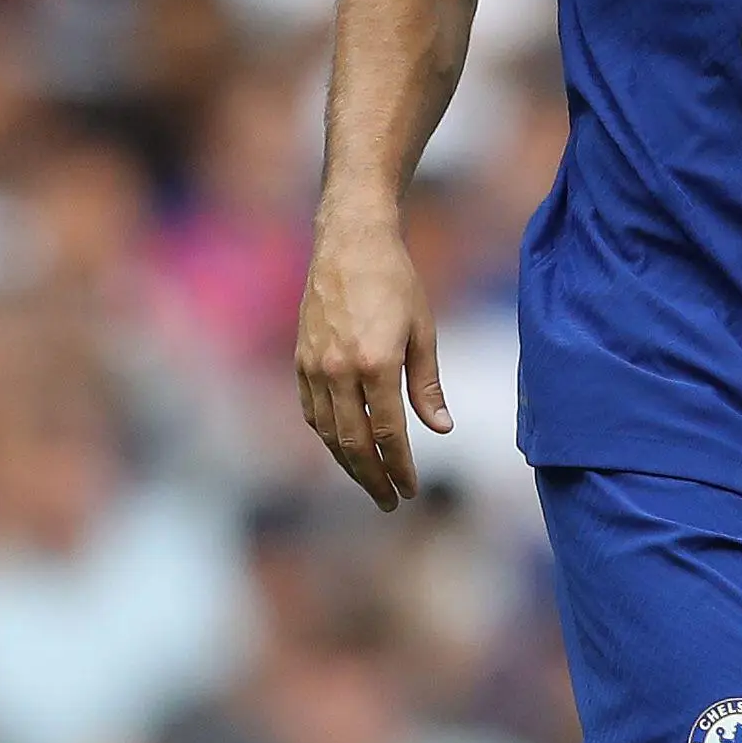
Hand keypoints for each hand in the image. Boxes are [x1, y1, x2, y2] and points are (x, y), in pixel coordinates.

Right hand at [295, 204, 450, 509]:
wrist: (349, 241)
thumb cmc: (395, 281)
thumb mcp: (423, 331)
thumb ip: (428, 384)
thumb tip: (441, 428)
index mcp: (376, 364)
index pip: (388, 434)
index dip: (400, 467)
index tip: (410, 489)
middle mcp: (339, 370)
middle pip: (354, 443)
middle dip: (373, 478)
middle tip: (389, 501)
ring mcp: (314, 365)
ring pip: (328, 432)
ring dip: (348, 463)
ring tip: (369, 481)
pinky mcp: (301, 359)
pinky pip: (311, 411)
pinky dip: (327, 435)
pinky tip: (343, 446)